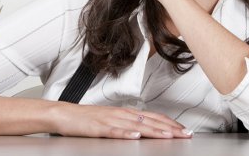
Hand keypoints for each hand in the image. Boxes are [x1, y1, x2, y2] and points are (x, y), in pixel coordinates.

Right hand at [53, 103, 192, 138]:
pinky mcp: (98, 127)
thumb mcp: (110, 119)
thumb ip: (127, 123)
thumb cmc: (86, 118)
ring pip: (136, 125)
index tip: (183, 129)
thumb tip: (145, 129)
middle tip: (185, 133)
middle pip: (149, 120)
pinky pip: (114, 131)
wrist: (63, 114)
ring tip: (169, 135)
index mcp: (123, 112)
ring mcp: (109, 120)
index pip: (152, 116)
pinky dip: (126, 133)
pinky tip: (136, 136)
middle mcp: (119, 114)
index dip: (169, 123)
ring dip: (153, 130)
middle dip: (169, 127)